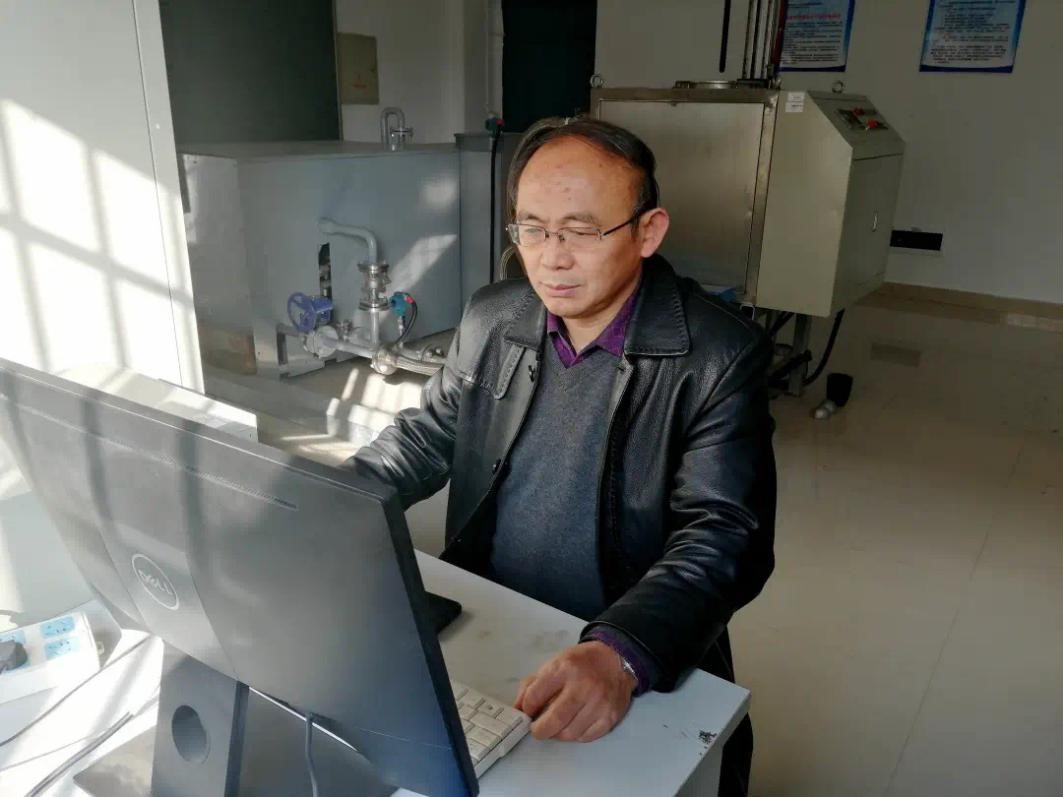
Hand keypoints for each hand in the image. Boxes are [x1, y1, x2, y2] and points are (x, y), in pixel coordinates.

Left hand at [513, 641, 636, 741]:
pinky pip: (586, 737)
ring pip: (570, 733)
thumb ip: (533, 684)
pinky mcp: (610, 716)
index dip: (527, 708)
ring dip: (558, 734)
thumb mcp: (554, 663)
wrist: (615, 658)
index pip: (535, 696)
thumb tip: (517, 709)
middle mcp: (583, 686)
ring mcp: (599, 703)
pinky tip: (574, 725)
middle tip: (537, 729)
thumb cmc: (581, 662)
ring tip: (557, 726)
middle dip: (539, 730)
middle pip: (554, 720)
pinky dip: (576, 736)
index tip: (527, 711)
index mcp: (565, 668)